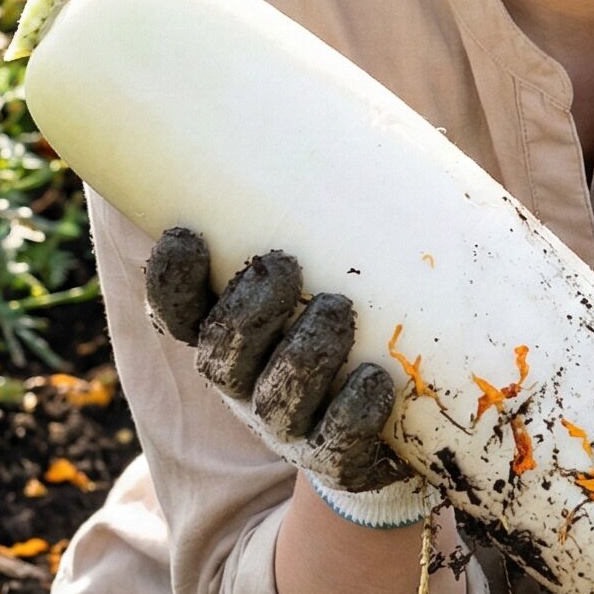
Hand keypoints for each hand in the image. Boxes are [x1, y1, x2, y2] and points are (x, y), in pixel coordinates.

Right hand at [142, 226, 415, 495]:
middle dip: (246, 308)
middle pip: (222, 352)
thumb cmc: (360, 329)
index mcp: (232, 333)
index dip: (172, 279)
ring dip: (303, 352)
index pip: (178, 311)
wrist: (395, 439)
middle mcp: (248, 382)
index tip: (185, 233)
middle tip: (283, 263)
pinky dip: (354, 413)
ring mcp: (290, 427)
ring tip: (338, 308)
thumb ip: (354, 210)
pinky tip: (376, 381)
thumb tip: (421, 131)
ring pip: (275, 396)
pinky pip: (337, 446)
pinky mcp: (341, 462)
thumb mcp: (345, 268)